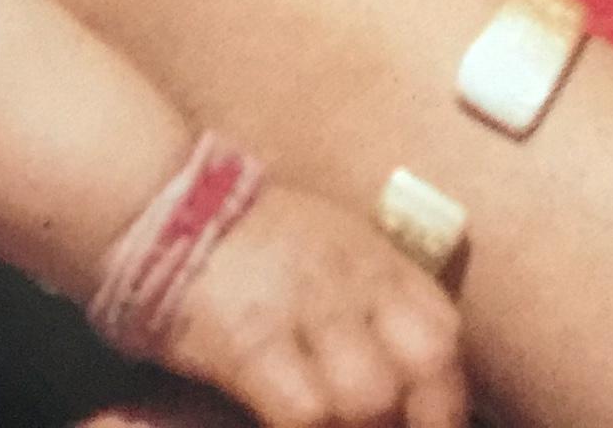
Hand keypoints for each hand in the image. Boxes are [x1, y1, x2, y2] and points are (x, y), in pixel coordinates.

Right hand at [168, 178, 465, 427]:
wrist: (166, 206)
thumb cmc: (252, 241)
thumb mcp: (332, 249)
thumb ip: (372, 299)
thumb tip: (404, 371)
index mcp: (377, 260)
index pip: (444, 334)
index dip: (446, 395)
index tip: (430, 426)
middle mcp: (354, 280)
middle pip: (425, 365)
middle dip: (418, 420)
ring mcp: (304, 309)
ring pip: (371, 396)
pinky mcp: (250, 342)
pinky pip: (304, 411)